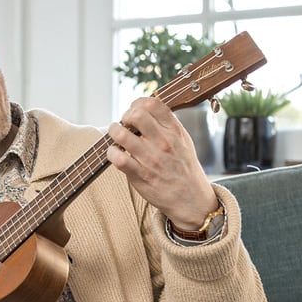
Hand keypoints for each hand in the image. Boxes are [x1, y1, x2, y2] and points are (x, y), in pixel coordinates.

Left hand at [106, 97, 217, 229]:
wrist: (190, 199)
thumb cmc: (183, 167)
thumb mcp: (183, 140)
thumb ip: (166, 124)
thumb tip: (145, 108)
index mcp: (174, 131)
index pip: (153, 104)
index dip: (138, 103)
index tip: (134, 110)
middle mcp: (163, 143)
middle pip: (136, 115)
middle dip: (125, 116)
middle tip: (124, 123)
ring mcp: (150, 159)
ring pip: (122, 135)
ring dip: (114, 131)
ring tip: (116, 135)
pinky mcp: (139, 175)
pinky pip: (118, 158)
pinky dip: (111, 153)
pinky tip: (115, 153)